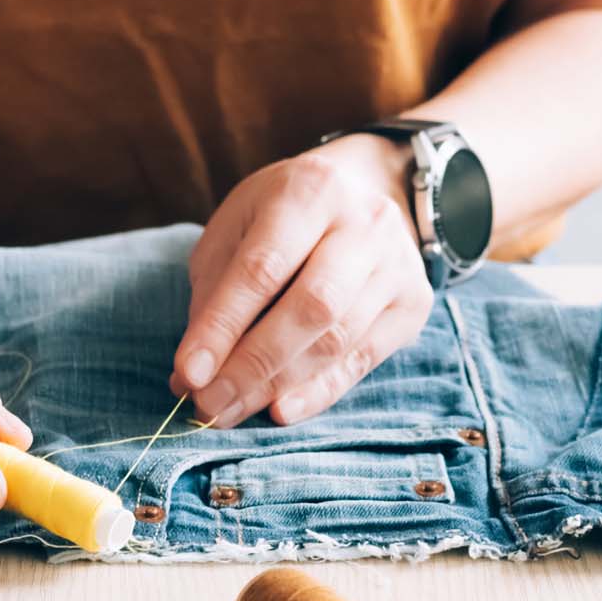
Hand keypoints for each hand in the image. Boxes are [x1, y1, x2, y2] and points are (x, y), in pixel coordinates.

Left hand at [174, 136, 433, 427]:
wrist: (365, 189)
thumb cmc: (284, 216)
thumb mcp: (238, 229)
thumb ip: (214, 292)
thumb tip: (192, 372)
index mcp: (310, 190)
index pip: (262, 268)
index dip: (222, 326)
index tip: (188, 373)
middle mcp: (364, 222)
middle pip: (311, 306)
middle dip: (253, 364)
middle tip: (208, 404)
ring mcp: (396, 264)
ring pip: (339, 339)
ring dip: (279, 384)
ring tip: (231, 411)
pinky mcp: (413, 303)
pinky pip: (364, 360)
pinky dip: (319, 392)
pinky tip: (281, 410)